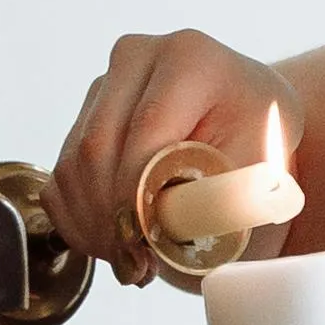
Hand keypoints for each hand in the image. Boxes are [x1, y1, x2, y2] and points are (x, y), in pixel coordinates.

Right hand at [48, 26, 293, 282]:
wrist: (248, 135)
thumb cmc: (261, 154)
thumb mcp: (264, 174)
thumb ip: (223, 197)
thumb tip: (165, 223)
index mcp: (190, 58)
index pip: (147, 130)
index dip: (138, 195)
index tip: (145, 246)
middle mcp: (138, 58)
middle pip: (98, 146)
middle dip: (112, 218)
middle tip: (139, 266)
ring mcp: (104, 85)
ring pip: (72, 165)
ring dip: (95, 227)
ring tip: (135, 260)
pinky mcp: (82, 115)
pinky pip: (60, 177)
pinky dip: (80, 221)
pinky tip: (116, 243)